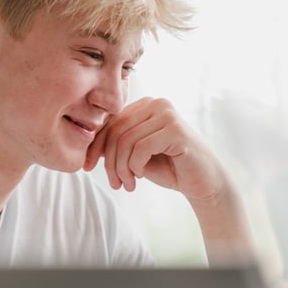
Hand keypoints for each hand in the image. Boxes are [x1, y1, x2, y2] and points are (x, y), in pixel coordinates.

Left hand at [83, 97, 226, 201]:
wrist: (202, 182)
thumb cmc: (168, 167)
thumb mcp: (134, 154)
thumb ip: (115, 144)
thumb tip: (86, 143)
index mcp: (144, 105)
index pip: (109, 122)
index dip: (95, 145)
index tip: (87, 167)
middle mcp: (156, 103)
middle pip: (116, 131)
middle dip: (109, 161)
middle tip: (115, 183)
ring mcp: (167, 114)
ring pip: (126, 141)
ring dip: (122, 168)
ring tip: (128, 184)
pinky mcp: (176, 129)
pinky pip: (141, 148)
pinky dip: (136, 166)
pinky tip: (142, 175)